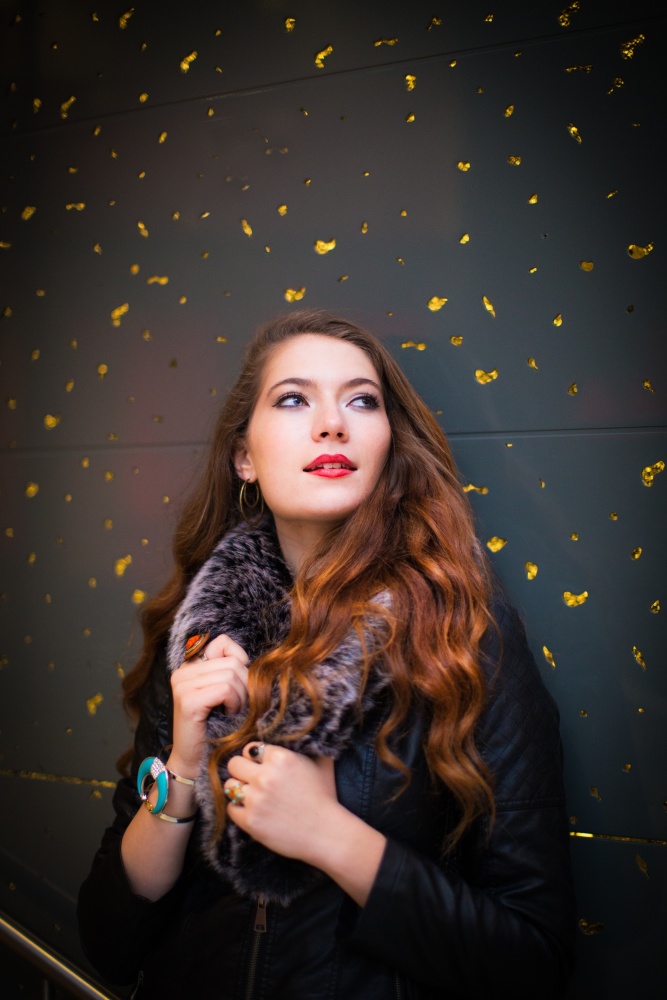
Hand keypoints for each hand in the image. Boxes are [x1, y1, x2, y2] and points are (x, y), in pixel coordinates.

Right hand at [168, 634, 249, 776]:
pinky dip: (234, 703)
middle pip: (232, 662)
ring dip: (241, 696)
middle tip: (240, 704)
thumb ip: (229, 670)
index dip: (240, 661)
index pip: (223, 643)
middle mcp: (182, 672)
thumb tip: (247, 659)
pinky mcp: (188, 701)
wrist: (194, 760)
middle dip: (245, 684)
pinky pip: (225, 689)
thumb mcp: (222, 692)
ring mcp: (183, 685)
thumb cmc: (213, 726)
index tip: (238, 685)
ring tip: (233, 711)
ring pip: (231, 675)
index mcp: (190, 666)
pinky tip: (228, 714)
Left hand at [225, 743, 338, 863]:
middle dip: (243, 770)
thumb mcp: (321, 764)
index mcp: (280, 758)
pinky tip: (254, 811)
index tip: (262, 766)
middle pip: (234, 764)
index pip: (251, 748)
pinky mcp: (250, 821)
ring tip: (254, 796)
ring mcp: (255, 799)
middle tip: (254, 780)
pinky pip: (231, 808)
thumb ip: (308, 746)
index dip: (256, 757)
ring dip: (240, 790)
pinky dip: (240, 810)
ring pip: (230, 785)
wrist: (326, 833)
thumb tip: (302, 733)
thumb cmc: (325, 798)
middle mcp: (264, 776)